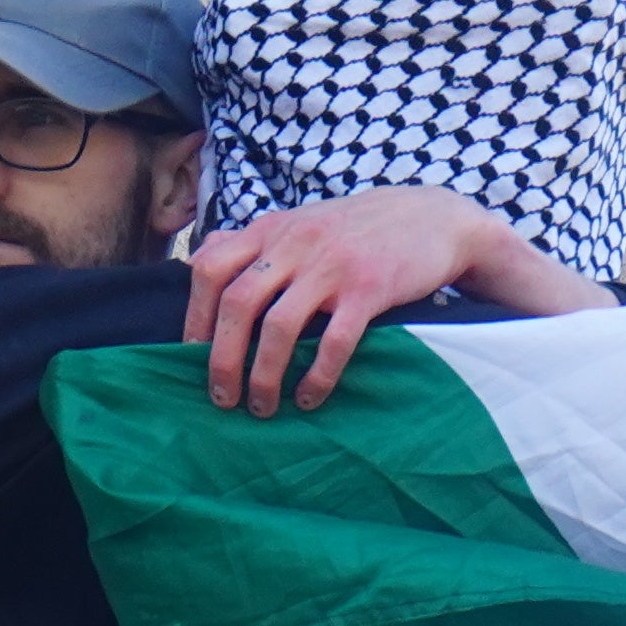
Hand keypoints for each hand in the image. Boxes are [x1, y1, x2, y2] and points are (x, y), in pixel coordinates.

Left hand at [177, 187, 607, 408]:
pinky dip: (316, 377)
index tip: (190, 358)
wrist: (435, 218)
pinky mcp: (370, 289)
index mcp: (271, 229)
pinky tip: (309, 399)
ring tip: (262, 407)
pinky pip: (333, 342)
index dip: (194, 317)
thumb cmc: (359, 230)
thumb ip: (253, 242)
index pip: (210, 269)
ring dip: (264, 376)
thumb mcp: (301, 221)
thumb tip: (199, 262)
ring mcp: (333, 265)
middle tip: (221, 399)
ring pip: (279, 327)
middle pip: (237, 304)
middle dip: (222, 360)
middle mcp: (296, 243)